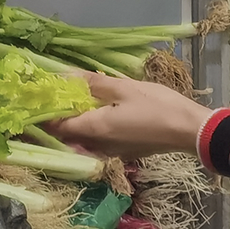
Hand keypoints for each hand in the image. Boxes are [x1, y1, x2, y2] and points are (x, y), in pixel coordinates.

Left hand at [44, 72, 210, 159]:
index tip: (39, 98)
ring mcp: (111, 152)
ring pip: (83, 141)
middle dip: (58, 120)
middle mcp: (98, 146)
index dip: (44, 114)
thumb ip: (93, 83)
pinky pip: (98, 143)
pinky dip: (92, 131)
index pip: (57, 126)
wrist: (190, 131)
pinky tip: (98, 116)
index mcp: (94, 129)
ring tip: (74, 105)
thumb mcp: (124, 88)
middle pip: (68, 136)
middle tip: (55, 99)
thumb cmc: (158, 106)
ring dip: (75, 126)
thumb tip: (66, 76)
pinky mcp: (124, 152)